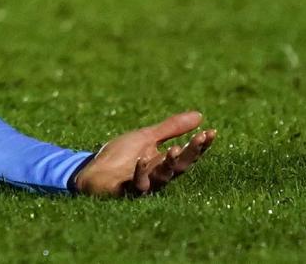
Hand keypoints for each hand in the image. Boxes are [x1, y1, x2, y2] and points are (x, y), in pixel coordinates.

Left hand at [70, 110, 214, 197]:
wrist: (92, 170)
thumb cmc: (120, 156)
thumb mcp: (146, 137)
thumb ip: (171, 129)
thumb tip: (200, 115)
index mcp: (163, 162)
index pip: (187, 154)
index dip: (200, 145)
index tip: (212, 131)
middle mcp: (158, 175)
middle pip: (180, 166)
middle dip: (191, 153)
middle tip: (200, 138)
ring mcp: (144, 184)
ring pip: (163, 177)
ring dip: (169, 163)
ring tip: (175, 149)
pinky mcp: (128, 190)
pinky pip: (138, 184)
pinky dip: (141, 172)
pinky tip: (143, 160)